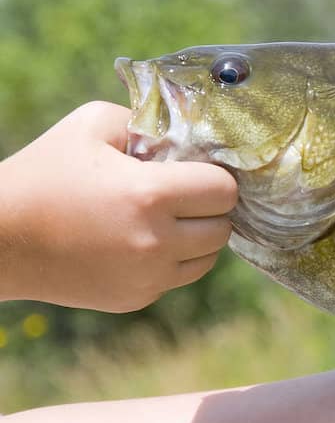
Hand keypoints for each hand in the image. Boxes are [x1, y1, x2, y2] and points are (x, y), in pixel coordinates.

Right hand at [0, 101, 238, 311]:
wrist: (1, 237)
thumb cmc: (44, 173)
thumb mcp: (91, 124)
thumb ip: (147, 123)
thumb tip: (186, 137)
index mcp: (150, 195)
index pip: (225, 190)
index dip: (214, 177)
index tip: (194, 171)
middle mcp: (157, 242)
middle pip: (223, 227)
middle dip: (208, 208)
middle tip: (182, 196)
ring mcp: (149, 277)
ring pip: (209, 258)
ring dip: (197, 238)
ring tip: (164, 219)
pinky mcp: (137, 299)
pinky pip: (178, 278)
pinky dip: (172, 261)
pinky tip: (141, 241)